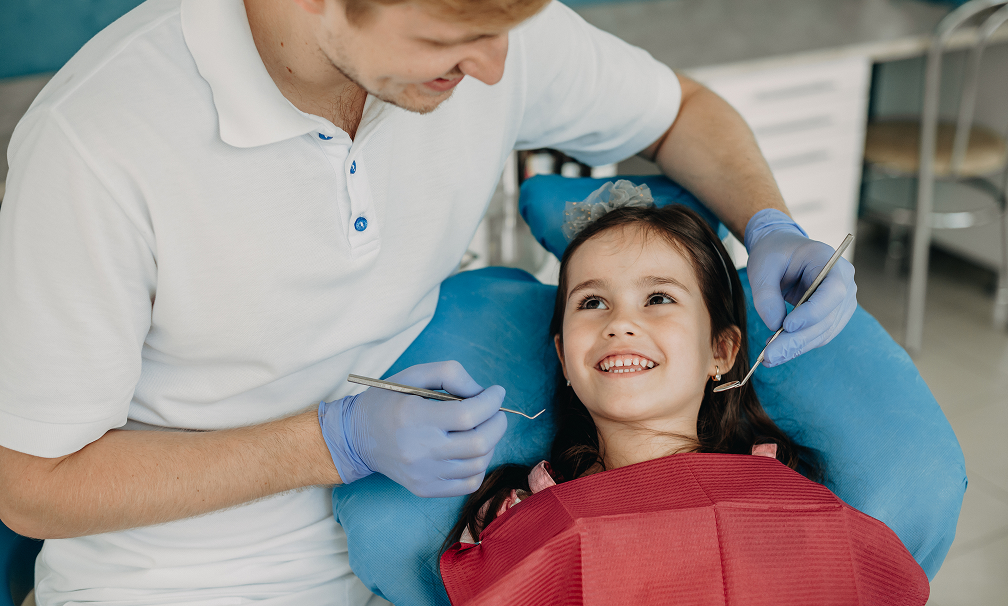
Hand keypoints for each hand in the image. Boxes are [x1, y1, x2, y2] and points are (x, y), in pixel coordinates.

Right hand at [318, 361, 506, 497]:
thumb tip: (482, 393)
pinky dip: (479, 466)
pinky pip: (469, 484)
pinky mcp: (425, 489)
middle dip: (498, 423)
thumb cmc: (389, 401)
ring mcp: (423, 474)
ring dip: (490, 443)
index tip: (496, 392)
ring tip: (481, 428)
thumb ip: (450, 374)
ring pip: (478, 464)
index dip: (491, 402)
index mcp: (414, 417)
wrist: (357, 438)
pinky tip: (470, 451)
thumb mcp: (414, 374)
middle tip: (496, 412)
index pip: (468, 414)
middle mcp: (419, 450)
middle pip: (479, 443)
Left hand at [745, 209, 856, 366]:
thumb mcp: (761, 267)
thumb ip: (765, 294)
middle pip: (826, 318)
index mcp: (829, 260)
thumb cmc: (773, 253)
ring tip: (768, 358)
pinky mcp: (833, 316)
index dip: (813, 312)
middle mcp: (844, 281)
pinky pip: (818, 335)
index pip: (833, 291)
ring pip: (823, 332)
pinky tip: (777, 351)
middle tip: (769, 356)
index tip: (787, 326)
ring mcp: (842, 301)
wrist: (781, 251)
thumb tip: (773, 324)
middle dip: (797, 340)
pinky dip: (798, 346)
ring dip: (796, 348)